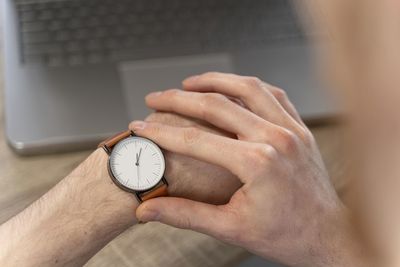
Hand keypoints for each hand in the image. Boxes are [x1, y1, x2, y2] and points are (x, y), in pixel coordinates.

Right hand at [130, 73, 370, 266]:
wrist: (328, 236)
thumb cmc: (287, 236)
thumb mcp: (231, 228)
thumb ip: (185, 214)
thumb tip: (148, 210)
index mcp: (257, 163)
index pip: (196, 140)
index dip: (161, 133)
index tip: (140, 126)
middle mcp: (276, 138)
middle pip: (216, 105)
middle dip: (178, 100)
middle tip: (155, 98)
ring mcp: (291, 129)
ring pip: (247, 88)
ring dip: (214, 81)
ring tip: (189, 83)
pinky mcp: (300, 129)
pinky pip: (273, 94)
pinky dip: (249, 86)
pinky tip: (233, 87)